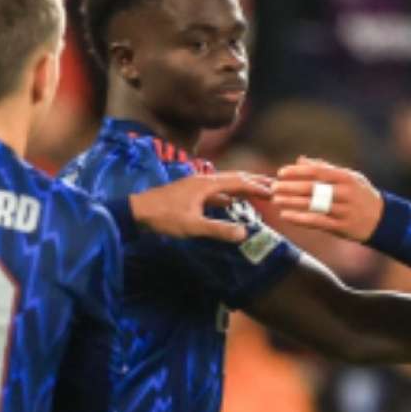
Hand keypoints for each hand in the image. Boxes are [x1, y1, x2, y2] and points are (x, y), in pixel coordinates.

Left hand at [130, 172, 271, 241]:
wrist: (136, 212)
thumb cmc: (163, 218)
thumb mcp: (193, 226)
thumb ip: (219, 229)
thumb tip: (245, 233)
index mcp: (206, 184)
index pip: (238, 182)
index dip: (257, 187)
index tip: (274, 191)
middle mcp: (202, 180)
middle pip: (233, 178)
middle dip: (253, 182)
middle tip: (272, 186)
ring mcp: (194, 186)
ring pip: (224, 184)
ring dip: (240, 188)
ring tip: (255, 192)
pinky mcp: (188, 194)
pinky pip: (214, 192)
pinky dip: (226, 195)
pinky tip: (229, 202)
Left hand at [272, 157, 383, 242]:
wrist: (382, 220)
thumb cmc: (360, 195)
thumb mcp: (348, 177)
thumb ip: (324, 168)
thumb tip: (300, 160)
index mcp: (346, 177)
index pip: (317, 171)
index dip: (297, 171)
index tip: (281, 172)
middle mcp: (345, 193)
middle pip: (313, 188)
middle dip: (290, 187)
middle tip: (273, 187)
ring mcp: (344, 210)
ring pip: (313, 205)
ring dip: (291, 203)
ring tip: (275, 200)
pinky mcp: (342, 227)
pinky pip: (317, 222)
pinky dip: (300, 218)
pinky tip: (286, 215)